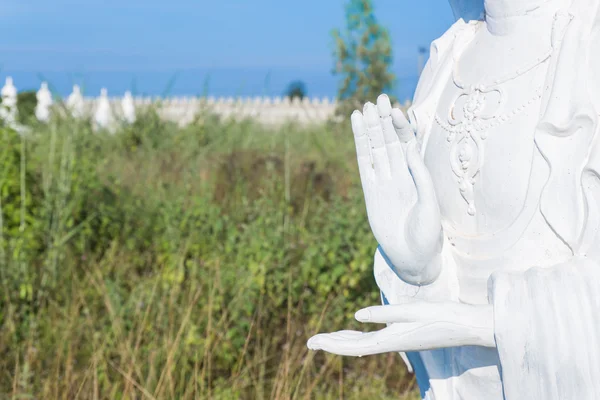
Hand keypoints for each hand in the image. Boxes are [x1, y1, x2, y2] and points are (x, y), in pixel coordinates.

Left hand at [307, 299, 494, 355]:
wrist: (468, 325)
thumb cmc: (443, 316)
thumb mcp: (412, 310)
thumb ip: (384, 313)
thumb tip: (357, 315)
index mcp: (391, 339)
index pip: (353, 346)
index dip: (331, 344)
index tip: (313, 342)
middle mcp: (392, 343)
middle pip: (354, 347)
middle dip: (331, 343)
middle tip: (310, 342)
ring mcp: (398, 341)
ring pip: (363, 343)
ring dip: (343, 341)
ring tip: (325, 338)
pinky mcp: (404, 336)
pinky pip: (374, 339)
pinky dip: (358, 337)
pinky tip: (354, 333)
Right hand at [352, 94, 441, 284]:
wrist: (412, 258)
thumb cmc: (427, 234)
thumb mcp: (430, 204)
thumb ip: (420, 177)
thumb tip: (411, 149)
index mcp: (417, 175)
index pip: (407, 144)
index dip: (401, 128)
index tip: (394, 110)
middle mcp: (399, 174)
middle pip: (389, 141)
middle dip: (383, 121)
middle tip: (377, 98)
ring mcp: (383, 181)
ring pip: (376, 149)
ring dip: (370, 129)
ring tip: (364, 108)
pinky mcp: (370, 191)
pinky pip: (364, 164)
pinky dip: (360, 146)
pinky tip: (357, 129)